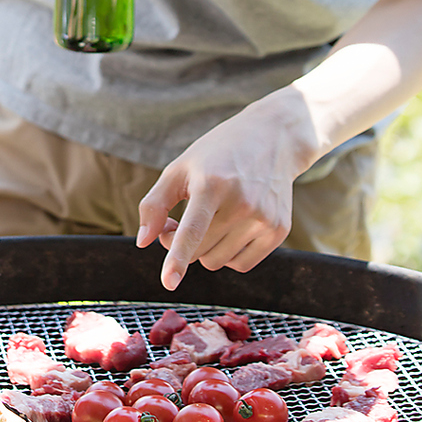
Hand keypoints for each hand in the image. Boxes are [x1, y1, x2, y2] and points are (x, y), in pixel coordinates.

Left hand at [135, 88, 308, 289]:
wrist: (272, 139)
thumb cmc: (216, 154)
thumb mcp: (179, 168)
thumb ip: (155, 204)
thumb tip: (143, 241)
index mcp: (212, 184)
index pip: (193, 230)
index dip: (178, 257)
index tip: (169, 282)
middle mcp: (242, 203)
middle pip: (199, 251)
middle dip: (180, 244)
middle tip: (178, 220)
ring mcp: (264, 218)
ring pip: (218, 261)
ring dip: (204, 249)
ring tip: (205, 220)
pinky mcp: (279, 230)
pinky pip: (241, 264)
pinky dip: (227, 254)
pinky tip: (228, 227)